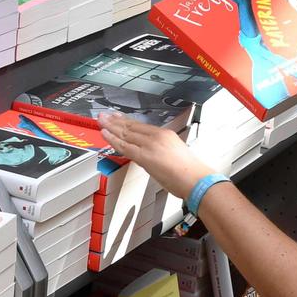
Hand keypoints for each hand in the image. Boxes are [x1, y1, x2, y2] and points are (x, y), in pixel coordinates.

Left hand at [97, 112, 214, 197]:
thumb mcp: (175, 153)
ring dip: (110, 127)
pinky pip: (124, 146)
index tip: (117, 117)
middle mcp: (157, 136)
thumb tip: (149, 153)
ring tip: (100, 121)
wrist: (196, 180)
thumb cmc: (189, 172)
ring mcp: (150, 145)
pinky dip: (112, 139)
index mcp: (165, 134)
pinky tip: (104, 133)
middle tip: (104, 116)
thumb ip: (160, 150)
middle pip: (131, 126)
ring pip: (126, 134)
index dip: (126, 121)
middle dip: (115, 121)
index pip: (140, 125)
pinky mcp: (145, 156)